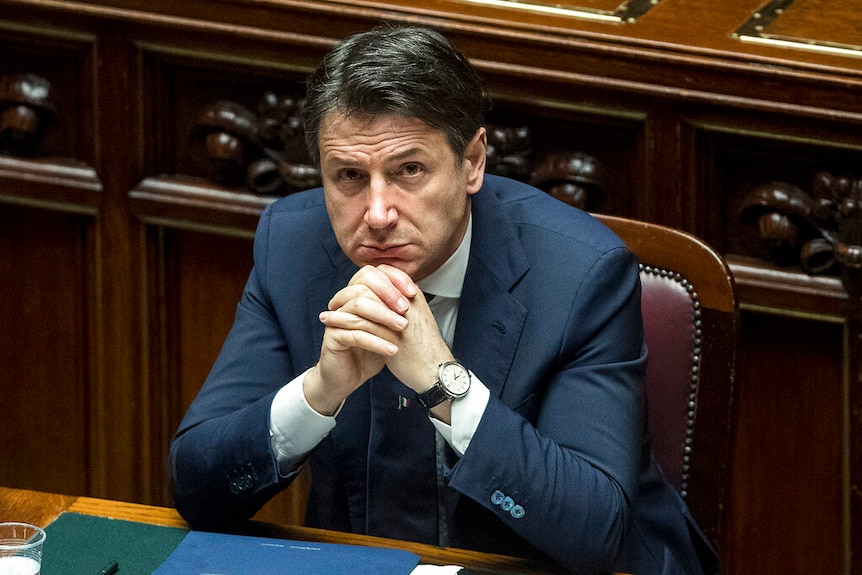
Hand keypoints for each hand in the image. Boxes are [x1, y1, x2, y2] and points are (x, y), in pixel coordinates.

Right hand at [306, 265, 416, 413]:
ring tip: (403, 329)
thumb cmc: (369, 352)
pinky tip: (392, 350)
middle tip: (406, 311)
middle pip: (363, 287)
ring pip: (358, 308)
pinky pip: (354, 334)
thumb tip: (414, 291)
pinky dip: (376, 341)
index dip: (392, 280)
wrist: (350, 377)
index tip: (412, 293)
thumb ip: (394, 310)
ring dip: (384, 318)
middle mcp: (343, 304)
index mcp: (355, 296)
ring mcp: (335, 319)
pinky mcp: (332, 338)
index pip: (371, 273)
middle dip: (388, 297)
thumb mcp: (387, 329)